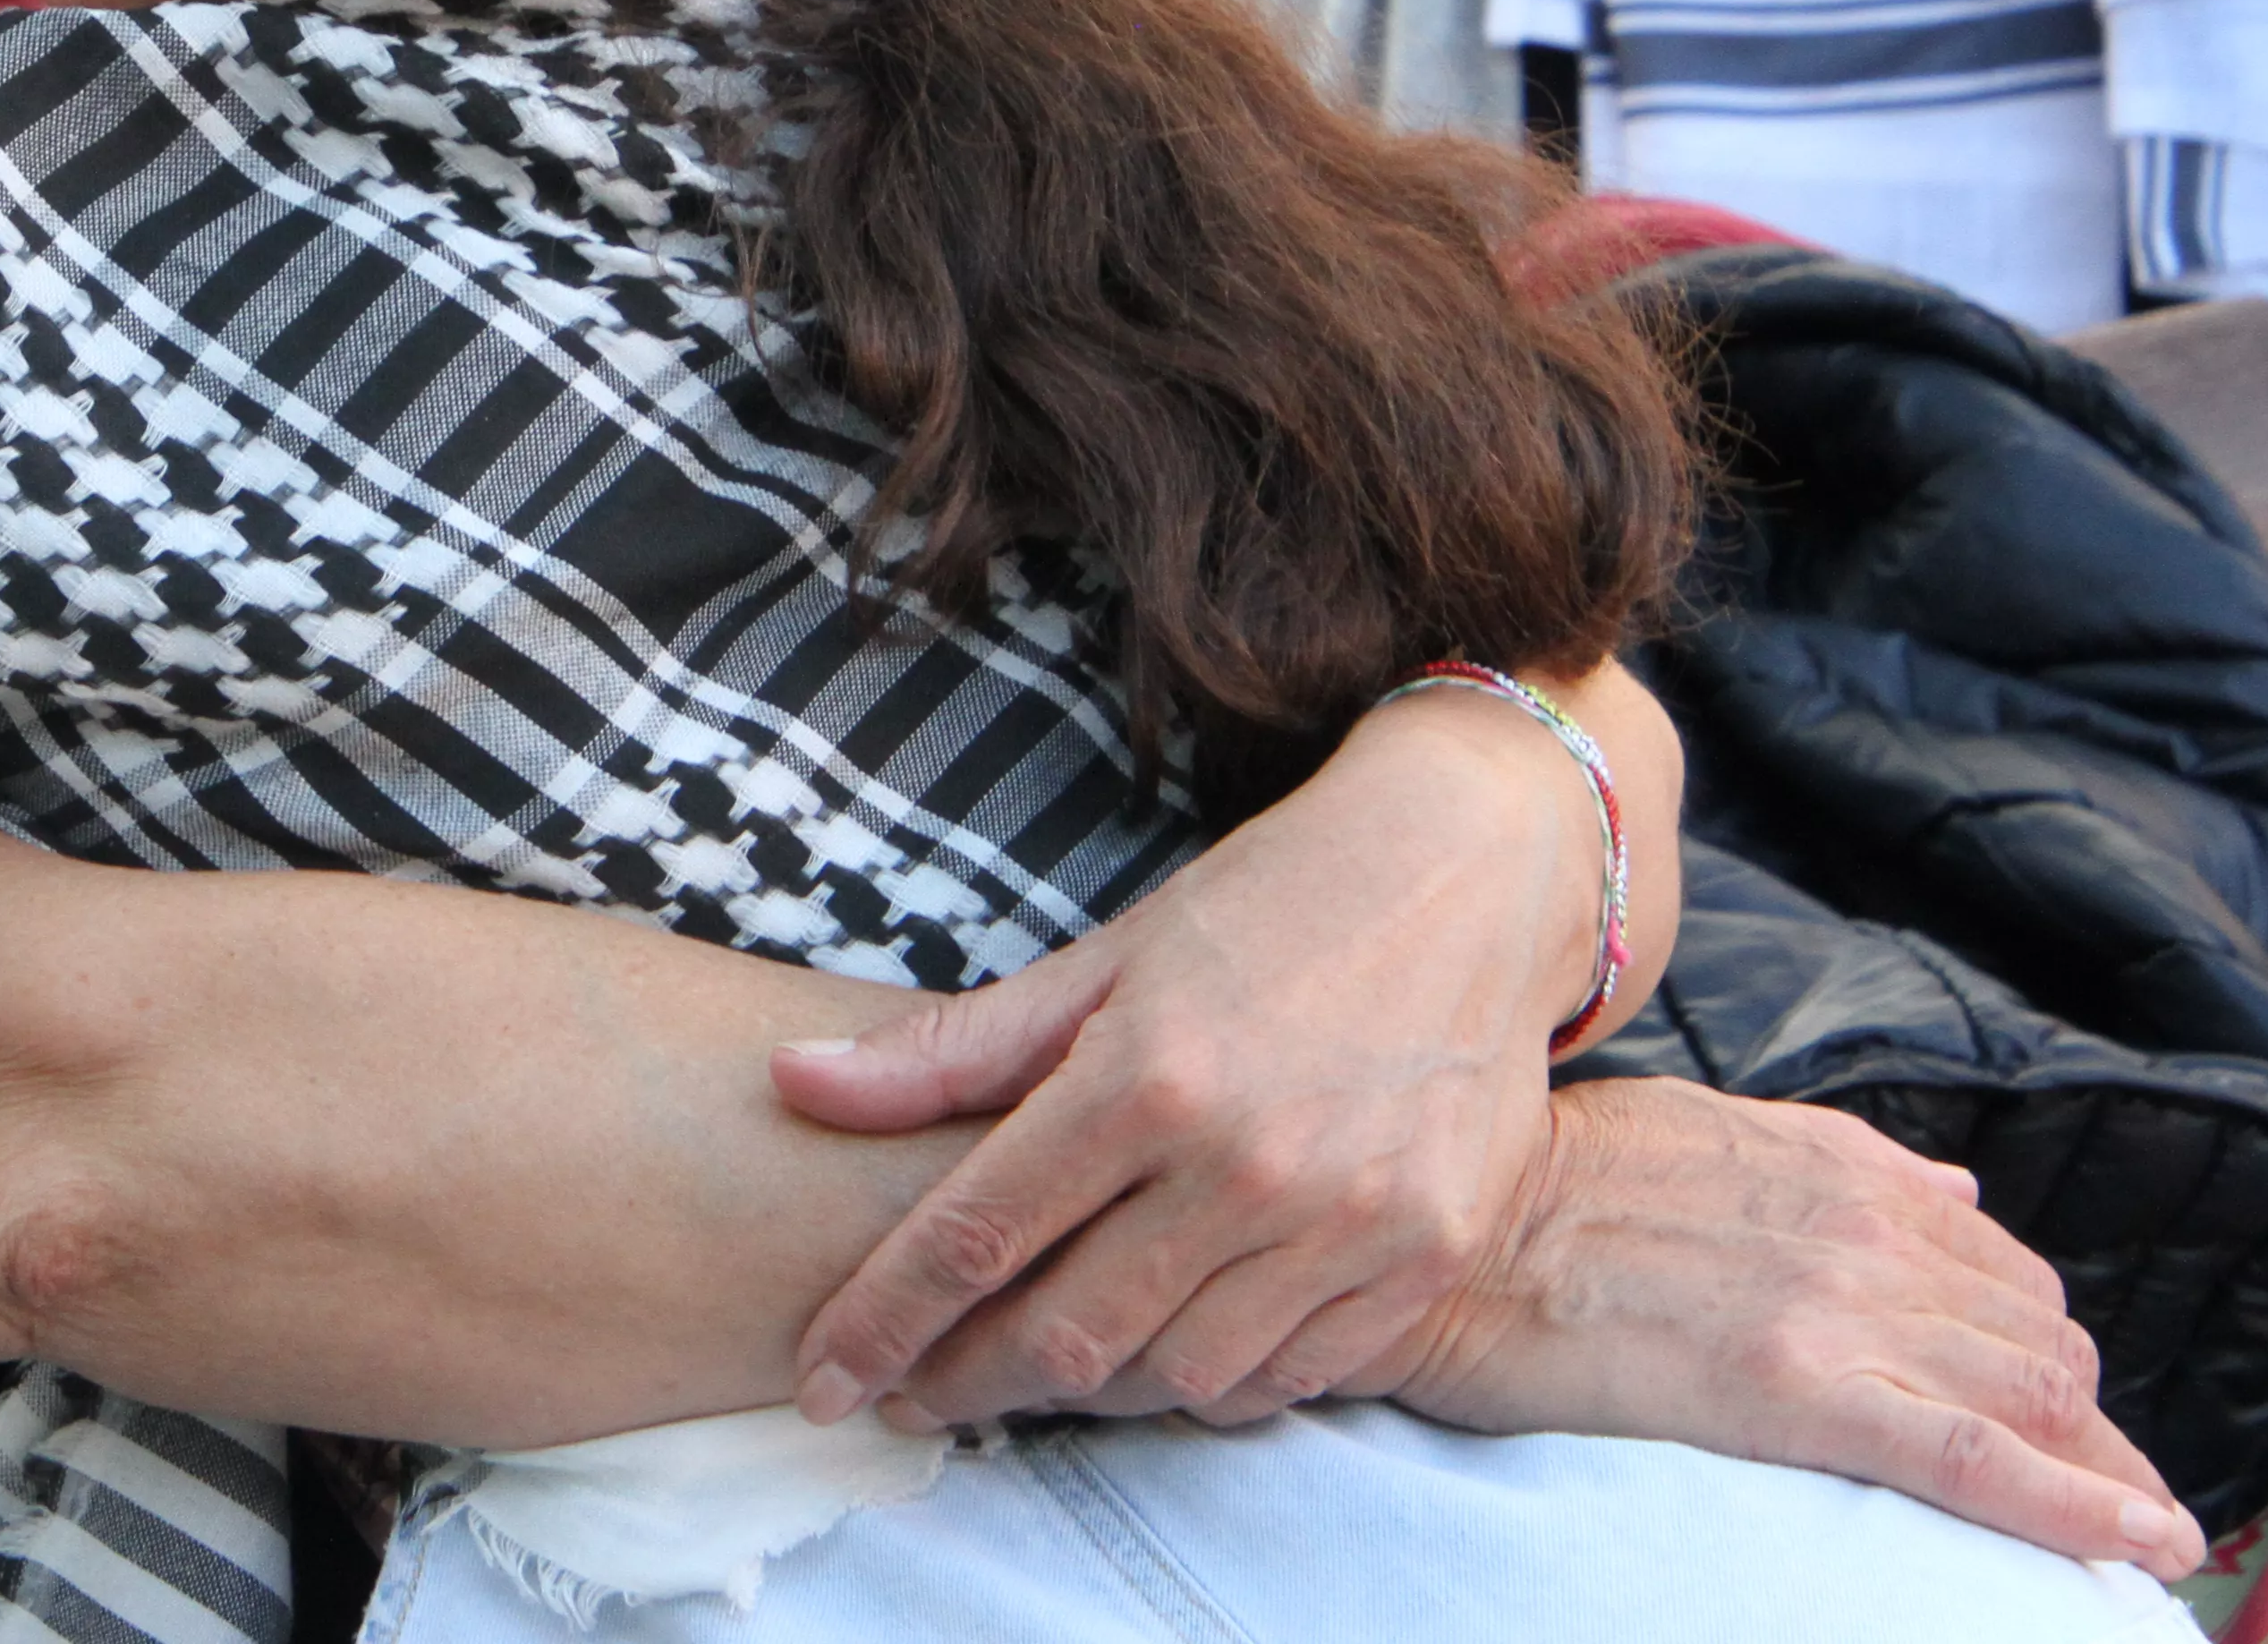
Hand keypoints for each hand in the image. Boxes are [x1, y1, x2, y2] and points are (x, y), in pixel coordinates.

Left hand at [774, 679, 1627, 1429]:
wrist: (1474, 875)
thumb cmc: (1270, 908)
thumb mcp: (1103, 958)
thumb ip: (951, 1048)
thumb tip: (793, 1085)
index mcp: (1146, 1076)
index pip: (976, 1234)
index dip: (883, 1320)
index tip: (823, 1380)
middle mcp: (1247, 1162)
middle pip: (1067, 1333)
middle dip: (966, 1381)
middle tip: (912, 1393)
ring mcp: (1349, 1221)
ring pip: (1176, 1374)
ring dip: (1086, 1392)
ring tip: (1031, 1367)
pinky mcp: (1425, 1259)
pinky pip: (1288, 1376)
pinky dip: (1210, 1382)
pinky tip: (1164, 1351)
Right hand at [1370, 1078, 2209, 1580]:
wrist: (1451, 1231)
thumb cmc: (1550, 1187)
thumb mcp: (1709, 1133)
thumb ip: (1842, 1165)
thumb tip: (1954, 1195)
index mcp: (1846, 1171)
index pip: (2006, 1274)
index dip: (2046, 1353)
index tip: (2064, 1416)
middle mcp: (1868, 1229)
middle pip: (2039, 1342)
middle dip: (2084, 1423)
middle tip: (2100, 1497)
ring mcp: (1842, 1310)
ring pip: (2034, 1398)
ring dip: (2103, 1471)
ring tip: (2135, 1540)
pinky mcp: (1802, 1392)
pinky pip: (1978, 1459)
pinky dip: (2082, 1506)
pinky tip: (2149, 1544)